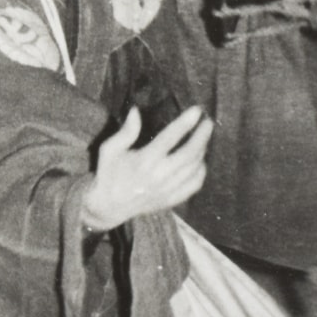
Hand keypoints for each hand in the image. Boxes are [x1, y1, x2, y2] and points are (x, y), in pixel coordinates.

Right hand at [82, 106, 212, 232]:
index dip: (185, 123)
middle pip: (189, 153)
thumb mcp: (109, 149)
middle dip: (202, 135)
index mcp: (144, 160)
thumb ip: (126, 131)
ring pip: (195, 168)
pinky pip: (194, 185)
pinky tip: (200, 162)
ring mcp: (168, 189)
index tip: (196, 110)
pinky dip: (201, 171)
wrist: (108, 206)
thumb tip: (136, 110)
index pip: (170, 138)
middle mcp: (159, 175)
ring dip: (203, 151)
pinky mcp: (171, 199)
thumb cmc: (108, 173)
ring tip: (204, 138)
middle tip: (208, 122)